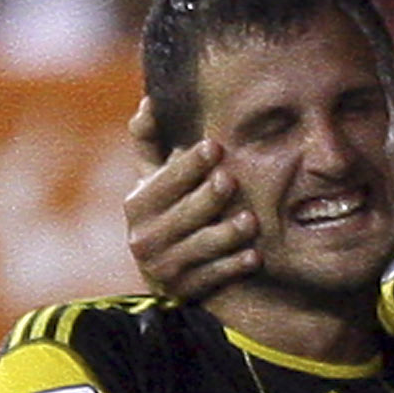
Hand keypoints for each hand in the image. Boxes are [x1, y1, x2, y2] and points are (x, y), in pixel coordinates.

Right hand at [123, 102, 257, 301]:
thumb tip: (149, 101)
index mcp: (138, 204)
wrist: (163, 272)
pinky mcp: (185, 292)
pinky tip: (255, 256)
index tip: (215, 146)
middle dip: (207, 197)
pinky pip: (214, 277)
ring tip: (251, 220)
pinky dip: (234, 267)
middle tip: (231, 179)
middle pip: (183, 214)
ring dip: (226, 234)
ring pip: (200, 247)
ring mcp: (165, 268)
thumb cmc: (163, 212)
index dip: (189, 164)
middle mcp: (145, 238)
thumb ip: (149, 142)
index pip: (165, 181)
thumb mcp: (151, 178)